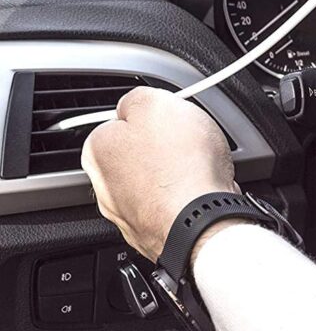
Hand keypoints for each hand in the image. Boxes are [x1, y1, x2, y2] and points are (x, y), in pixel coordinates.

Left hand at [81, 87, 239, 261]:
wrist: (202, 220)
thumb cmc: (181, 165)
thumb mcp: (156, 103)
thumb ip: (137, 98)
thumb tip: (134, 104)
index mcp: (98, 149)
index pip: (121, 121)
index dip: (152, 117)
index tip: (170, 118)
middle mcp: (105, 186)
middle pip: (138, 154)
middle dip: (162, 148)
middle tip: (188, 142)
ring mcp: (129, 214)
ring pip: (156, 182)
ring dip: (175, 175)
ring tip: (200, 168)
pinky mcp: (154, 232)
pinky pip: (172, 204)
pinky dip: (185, 198)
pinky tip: (202, 191)